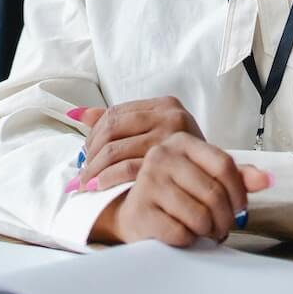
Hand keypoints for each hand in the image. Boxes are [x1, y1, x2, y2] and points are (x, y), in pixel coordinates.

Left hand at [68, 97, 203, 191]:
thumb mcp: (156, 133)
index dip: (93, 134)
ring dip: (95, 169)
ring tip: (85, 184)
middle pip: (112, 130)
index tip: (85, 154)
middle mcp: (171, 116)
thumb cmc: (183, 160)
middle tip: (82, 174)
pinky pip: (128, 169)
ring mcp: (171, 138)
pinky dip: (108, 179)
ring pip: (116, 150)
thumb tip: (77, 114)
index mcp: (165, 105)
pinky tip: (98, 188)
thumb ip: (120, 122)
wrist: (215, 182)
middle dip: (91, 154)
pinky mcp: (171, 163)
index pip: (115, 114)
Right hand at [89, 132, 272, 246]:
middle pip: (213, 192)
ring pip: (199, 215)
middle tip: (223, 227)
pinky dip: (188, 240)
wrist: (135, 212)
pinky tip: (184, 235)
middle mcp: (161, 156)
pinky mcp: (140, 211)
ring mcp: (147, 183)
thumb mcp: (205, 177)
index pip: (224, 164)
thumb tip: (267, 179)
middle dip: (225, 218)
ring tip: (205, 230)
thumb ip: (237, 176)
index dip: (239, 192)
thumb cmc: (175, 193)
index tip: (240, 207)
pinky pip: (180, 233)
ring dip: (208, 230)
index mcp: (181, 142)